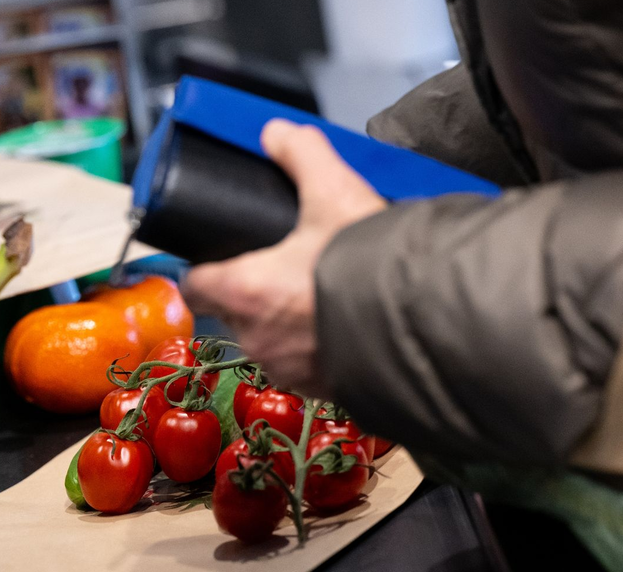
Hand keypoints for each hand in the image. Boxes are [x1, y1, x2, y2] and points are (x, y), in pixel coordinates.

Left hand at [181, 120, 386, 396]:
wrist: (427, 324)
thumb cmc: (369, 263)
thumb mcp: (334, 192)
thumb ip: (301, 155)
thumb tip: (277, 132)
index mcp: (244, 291)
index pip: (195, 284)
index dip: (203, 267)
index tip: (218, 256)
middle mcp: (257, 336)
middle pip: (232, 312)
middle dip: (251, 292)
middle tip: (282, 267)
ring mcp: (288, 369)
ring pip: (269, 340)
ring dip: (284, 321)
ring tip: (317, 293)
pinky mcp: (321, 389)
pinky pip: (304, 366)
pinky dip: (315, 347)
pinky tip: (342, 324)